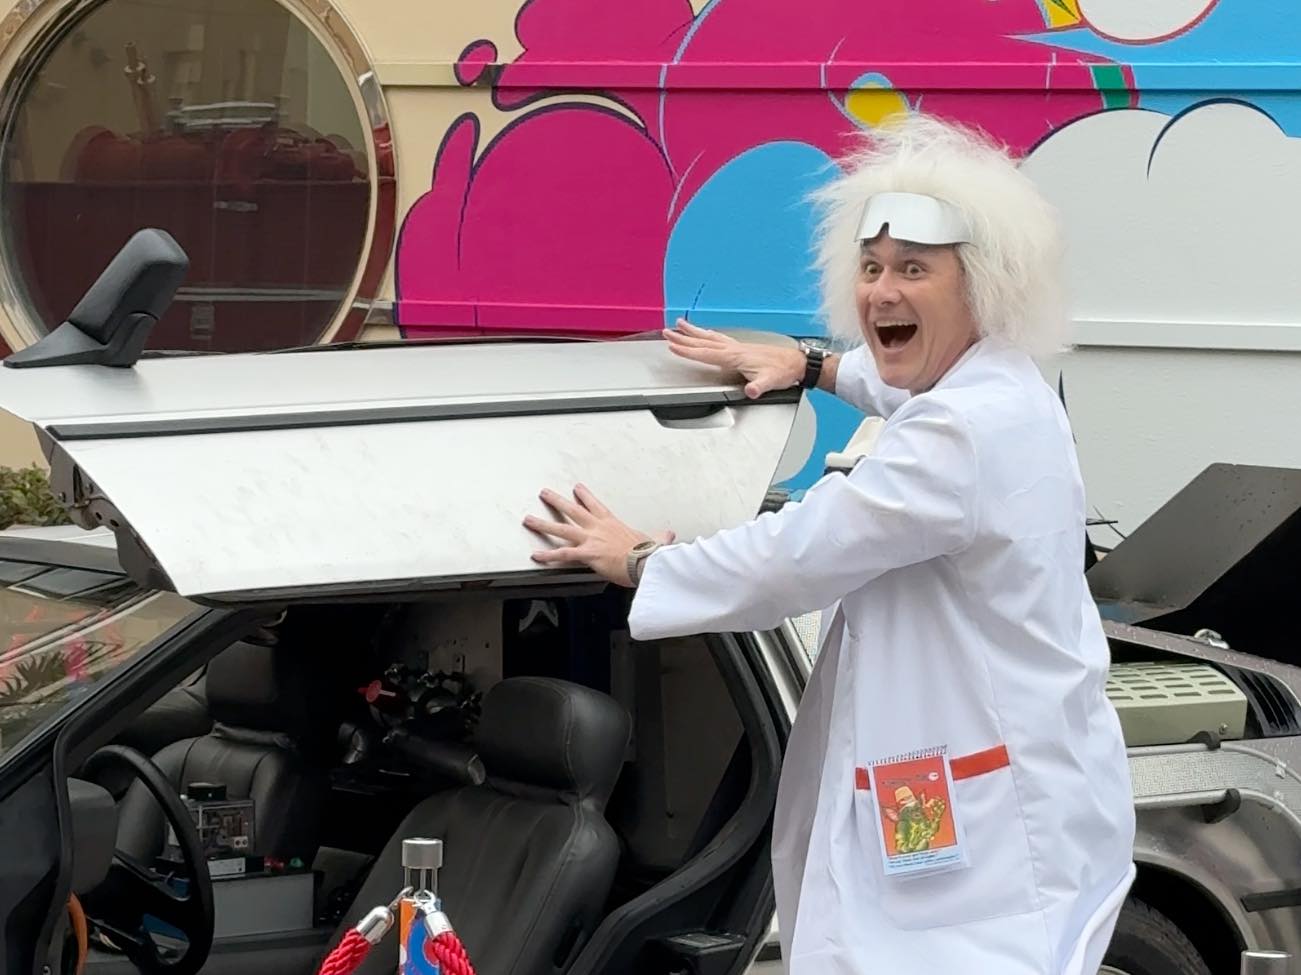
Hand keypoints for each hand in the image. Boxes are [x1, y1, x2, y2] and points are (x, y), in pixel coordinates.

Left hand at [523, 484, 675, 586]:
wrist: (645, 562)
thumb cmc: (648, 553)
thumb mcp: (655, 541)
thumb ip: (660, 537)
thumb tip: (669, 534)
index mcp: (612, 523)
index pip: (595, 505)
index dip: (584, 496)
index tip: (577, 489)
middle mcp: (598, 528)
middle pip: (572, 510)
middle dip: (556, 501)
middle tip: (545, 493)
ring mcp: (590, 540)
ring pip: (561, 529)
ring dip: (543, 524)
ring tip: (529, 519)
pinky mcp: (587, 554)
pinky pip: (562, 555)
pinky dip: (548, 556)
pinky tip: (535, 556)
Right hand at [664, 319, 804, 398]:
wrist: (797, 363)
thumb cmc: (783, 371)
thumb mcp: (771, 382)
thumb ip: (759, 386)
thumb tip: (751, 390)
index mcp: (736, 356)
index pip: (706, 353)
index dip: (688, 350)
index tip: (673, 346)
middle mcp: (734, 349)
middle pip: (703, 341)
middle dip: (684, 337)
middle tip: (667, 332)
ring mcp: (738, 347)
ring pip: (710, 337)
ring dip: (694, 332)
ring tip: (680, 324)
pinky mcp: (743, 348)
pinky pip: (719, 339)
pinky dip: (708, 335)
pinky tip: (707, 334)